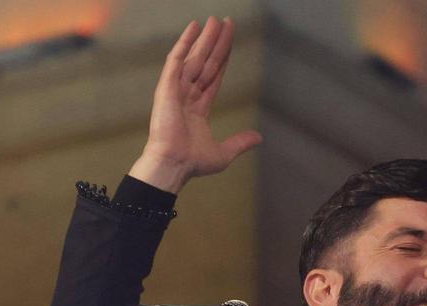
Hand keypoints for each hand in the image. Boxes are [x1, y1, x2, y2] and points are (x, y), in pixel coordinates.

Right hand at [130, 17, 262, 192]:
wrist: (173, 165)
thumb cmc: (191, 162)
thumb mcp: (223, 153)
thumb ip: (240, 142)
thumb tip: (259, 138)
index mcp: (198, 107)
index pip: (214, 75)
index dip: (223, 58)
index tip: (230, 41)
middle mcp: (187, 95)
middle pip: (206, 62)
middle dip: (217, 42)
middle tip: (227, 22)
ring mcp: (176, 89)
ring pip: (195, 57)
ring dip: (205, 38)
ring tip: (216, 20)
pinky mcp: (167, 87)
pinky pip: (176, 60)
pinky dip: (184, 42)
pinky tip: (194, 27)